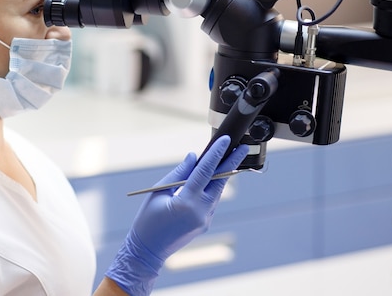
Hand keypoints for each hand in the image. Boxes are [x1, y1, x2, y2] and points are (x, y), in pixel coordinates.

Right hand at [105, 136, 248, 294]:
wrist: (148, 251)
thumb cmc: (148, 220)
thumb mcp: (158, 192)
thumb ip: (179, 173)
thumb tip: (194, 157)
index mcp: (186, 202)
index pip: (205, 172)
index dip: (215, 154)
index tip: (225, 140)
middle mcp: (200, 211)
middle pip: (220, 181)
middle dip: (232, 162)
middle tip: (243, 147)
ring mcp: (205, 219)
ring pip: (218, 191)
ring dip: (222, 174)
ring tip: (229, 156)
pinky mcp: (205, 223)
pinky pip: (212, 201)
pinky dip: (213, 187)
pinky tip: (214, 176)